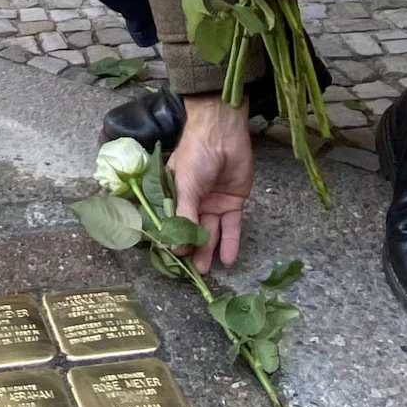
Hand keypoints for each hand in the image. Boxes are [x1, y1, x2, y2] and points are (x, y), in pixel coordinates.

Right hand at [169, 95, 253, 271]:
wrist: (223, 133)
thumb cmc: (196, 155)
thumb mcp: (185, 186)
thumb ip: (183, 216)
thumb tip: (176, 246)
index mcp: (175, 196)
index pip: (172, 225)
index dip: (173, 242)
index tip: (173, 262)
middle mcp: (194, 202)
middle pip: (192, 231)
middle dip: (192, 251)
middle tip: (192, 273)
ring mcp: (213, 203)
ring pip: (211, 232)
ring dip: (209, 250)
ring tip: (206, 272)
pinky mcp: (233, 202)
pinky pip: (231, 226)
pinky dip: (230, 242)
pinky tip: (228, 259)